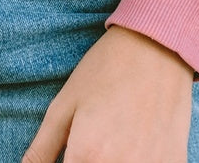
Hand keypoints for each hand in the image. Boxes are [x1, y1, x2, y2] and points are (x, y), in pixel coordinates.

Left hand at [22, 27, 193, 162]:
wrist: (157, 47)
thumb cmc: (105, 71)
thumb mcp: (64, 105)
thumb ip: (41, 149)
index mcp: (87, 156)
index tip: (70, 151)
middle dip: (85, 160)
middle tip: (92, 140)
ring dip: (112, 160)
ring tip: (114, 137)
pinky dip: (140, 159)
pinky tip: (137, 141)